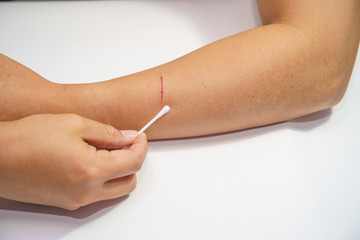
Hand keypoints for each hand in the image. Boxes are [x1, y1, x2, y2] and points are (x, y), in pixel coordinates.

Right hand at [0, 114, 147, 209]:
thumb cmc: (29, 137)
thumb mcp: (74, 123)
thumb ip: (108, 133)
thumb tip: (129, 137)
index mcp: (91, 171)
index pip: (134, 163)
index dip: (141, 147)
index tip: (139, 136)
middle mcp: (86, 192)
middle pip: (129, 182)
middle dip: (133, 161)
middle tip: (125, 143)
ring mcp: (75, 200)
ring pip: (114, 191)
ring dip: (119, 171)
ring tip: (105, 150)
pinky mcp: (66, 202)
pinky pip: (96, 194)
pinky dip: (102, 178)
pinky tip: (90, 159)